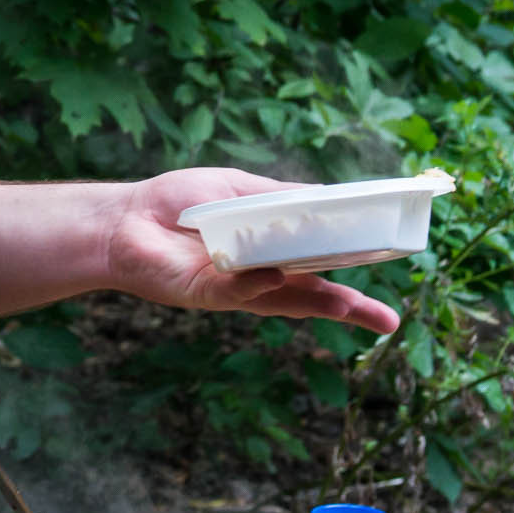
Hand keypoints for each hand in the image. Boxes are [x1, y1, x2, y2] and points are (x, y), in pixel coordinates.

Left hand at [103, 167, 399, 334]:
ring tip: (349, 307)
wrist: (124, 219)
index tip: (387, 269)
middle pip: (311, 297)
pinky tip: (273, 274)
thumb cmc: (178, 203)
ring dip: (315, 304)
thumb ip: (279, 198)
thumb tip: (328, 198)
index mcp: (270, 253)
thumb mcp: (238, 190)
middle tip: (388, 322)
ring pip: (281, 301)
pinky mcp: (203, 293)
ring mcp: (233, 290)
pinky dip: (255, 283)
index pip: (319, 267)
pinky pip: (235, 290)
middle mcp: (258, 278)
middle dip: (349, 309)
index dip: (352, 273)